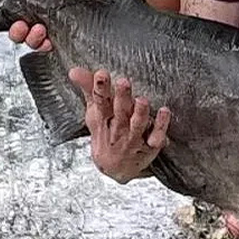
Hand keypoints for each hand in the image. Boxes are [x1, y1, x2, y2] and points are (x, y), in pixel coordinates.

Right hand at [8, 0, 114, 50]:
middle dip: (21, 35)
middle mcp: (53, 23)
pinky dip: (56, 52)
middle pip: (28, 36)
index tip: (20, 22)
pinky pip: (63, 55)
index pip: (23, 19)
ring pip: (41, 46)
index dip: (17, 25)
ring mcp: (65, 36)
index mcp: (47, 6)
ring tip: (44, 34)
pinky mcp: (79, 46)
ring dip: (36, 43)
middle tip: (28, 28)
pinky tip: (58, 47)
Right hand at [70, 67, 170, 183]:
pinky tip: (164, 111)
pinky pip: (156, 136)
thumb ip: (89, 89)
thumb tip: (74, 70)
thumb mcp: (95, 112)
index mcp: (103, 119)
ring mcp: (134, 139)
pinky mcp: (150, 146)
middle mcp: (118, 129)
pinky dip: (161, 125)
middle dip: (121, 97)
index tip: (101, 73)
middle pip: (119, 112)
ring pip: (137, 125)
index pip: (100, 102)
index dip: (100, 88)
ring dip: (140, 113)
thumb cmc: (106, 133)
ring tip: (142, 100)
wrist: (114, 169)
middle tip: (123, 82)